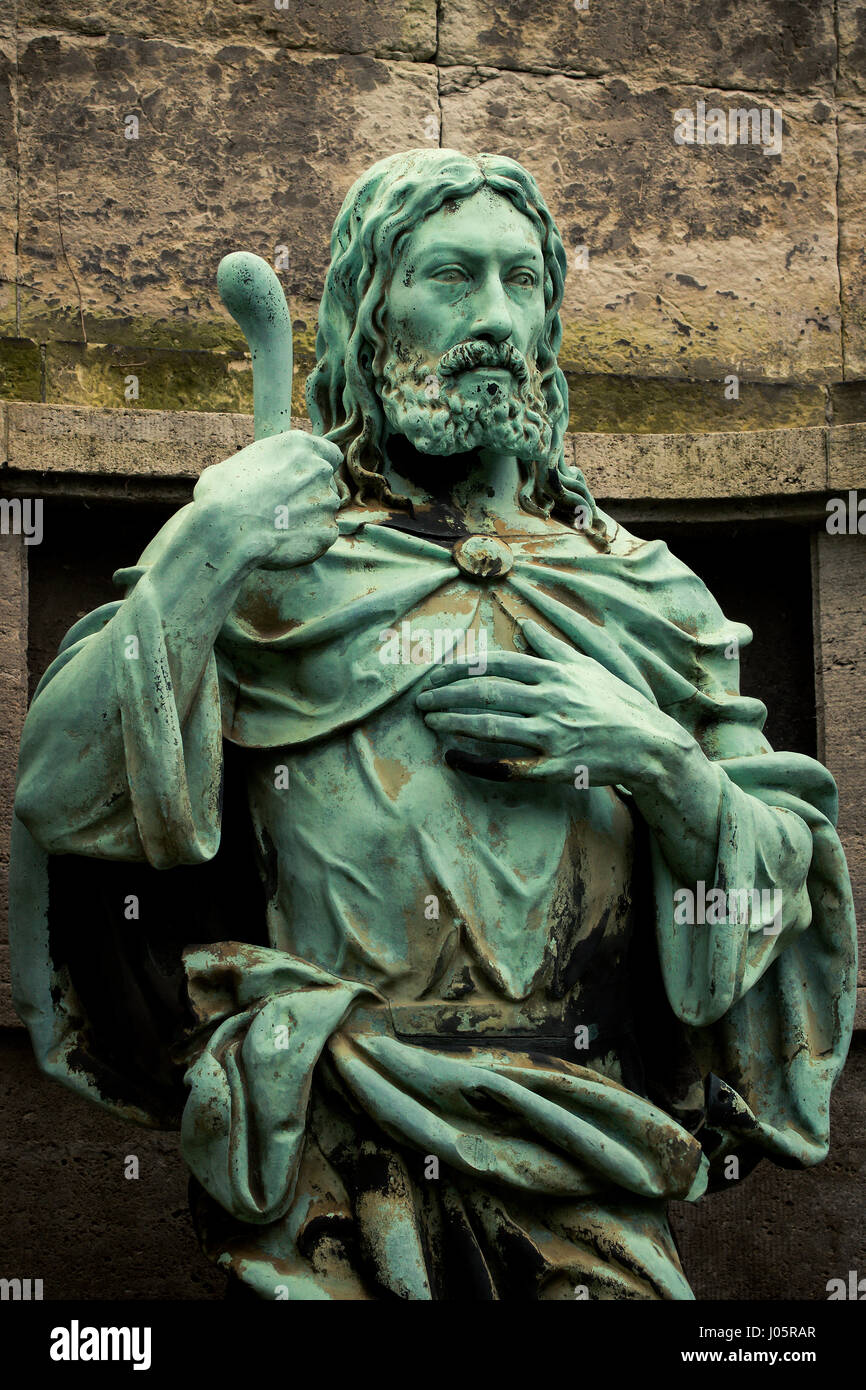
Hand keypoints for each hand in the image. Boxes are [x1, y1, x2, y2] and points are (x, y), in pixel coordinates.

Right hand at [192, 429, 341, 571]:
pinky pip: (322, 536)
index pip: (329, 454)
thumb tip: (255, 476)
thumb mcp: (237, 463)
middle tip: (283, 509)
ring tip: (277, 528)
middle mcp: (319, 469)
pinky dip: (308, 540)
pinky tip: (283, 542)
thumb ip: (263, 465)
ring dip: (308, 519)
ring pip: (323, 511)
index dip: (317, 469)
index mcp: (299, 445)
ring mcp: (326, 501)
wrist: (224, 530)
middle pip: (325, 484)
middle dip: (310, 495)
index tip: (305, 481)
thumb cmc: (220, 495)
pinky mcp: (327, 531)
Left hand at [416, 619, 676, 785]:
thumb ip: (554, 646)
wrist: (652, 747)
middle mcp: (551, 699)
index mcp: (556, 673)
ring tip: (429, 722)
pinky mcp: (556, 767)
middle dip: (447, 695)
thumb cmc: (618, 705)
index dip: (461, 668)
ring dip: (454, 722)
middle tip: (420, 701)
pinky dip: (478, 762)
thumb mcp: (589, 668)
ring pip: (492, 725)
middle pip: (486, 692)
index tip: (435, 676)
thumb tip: (525, 624)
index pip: (497, 663)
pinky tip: (454, 757)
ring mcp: (553, 734)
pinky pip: (509, 766)